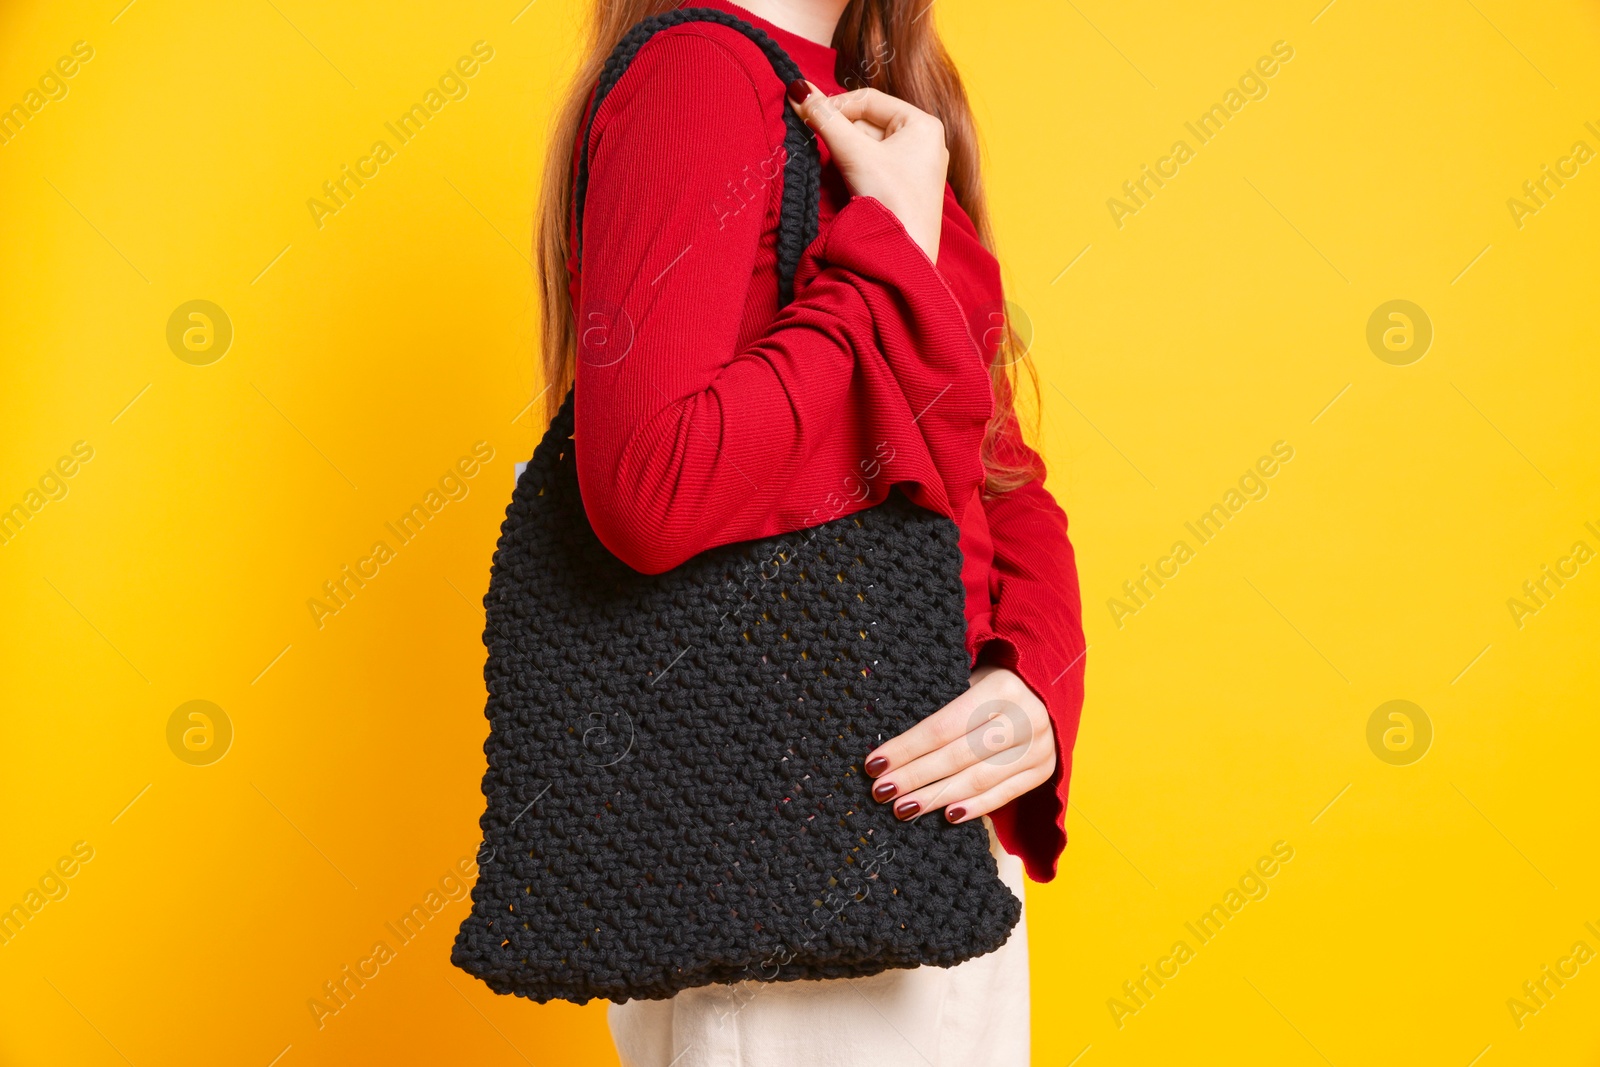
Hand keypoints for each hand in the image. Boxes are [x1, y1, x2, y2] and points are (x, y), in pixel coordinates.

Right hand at [787, 80, 948, 262]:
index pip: (870, 99)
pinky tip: (848, 184)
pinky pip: (873, 166)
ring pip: (867, 146)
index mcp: (923, 124)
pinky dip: (854, 170)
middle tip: (818, 145)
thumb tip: (797, 89)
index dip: (836, 105)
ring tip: (837, 171)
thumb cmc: (891, 202)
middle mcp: (924, 141)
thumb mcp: (854, 154)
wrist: (904, 256)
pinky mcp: (905, 189)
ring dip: (844, 153)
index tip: (808, 115)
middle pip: (867, 122)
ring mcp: (915, 166)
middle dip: (840, 134)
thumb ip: (825, 119)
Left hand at [863, 663, 1055, 824]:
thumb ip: (936, 706)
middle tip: (882, 791)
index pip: (943, 726)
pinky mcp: (1044, 769)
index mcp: (1001, 688)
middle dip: (915, 776)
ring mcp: (1039, 746)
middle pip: (958, 756)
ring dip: (937, 797)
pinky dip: (975, 807)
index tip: (875, 764)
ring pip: (979, 779)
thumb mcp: (967, 680)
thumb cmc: (990, 686)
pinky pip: (1005, 794)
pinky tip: (947, 815)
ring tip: (904, 808)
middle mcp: (1025, 717)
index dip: (907, 748)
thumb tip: (889, 747)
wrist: (1044, 691)